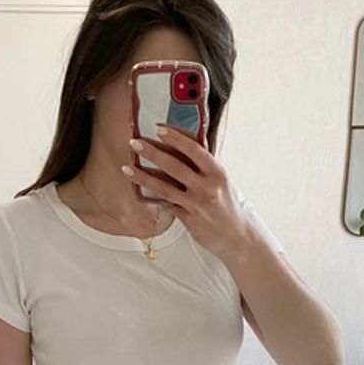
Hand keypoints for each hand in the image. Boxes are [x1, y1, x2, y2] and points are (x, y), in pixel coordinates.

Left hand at [125, 124, 251, 261]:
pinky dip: (152, 195)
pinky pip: (166, 203)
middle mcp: (207, 187)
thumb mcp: (222, 181)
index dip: (175, 138)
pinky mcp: (187, 218)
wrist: (236, 236)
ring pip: (165, 187)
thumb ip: (204, 166)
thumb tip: (184, 146)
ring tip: (127, 168)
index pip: (194, 150)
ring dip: (144, 176)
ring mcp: (196, 204)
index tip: (159, 128)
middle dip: (152, 153)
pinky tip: (137, 189)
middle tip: (135, 143)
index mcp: (218, 173)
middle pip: (175, 166)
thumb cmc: (228, 205)